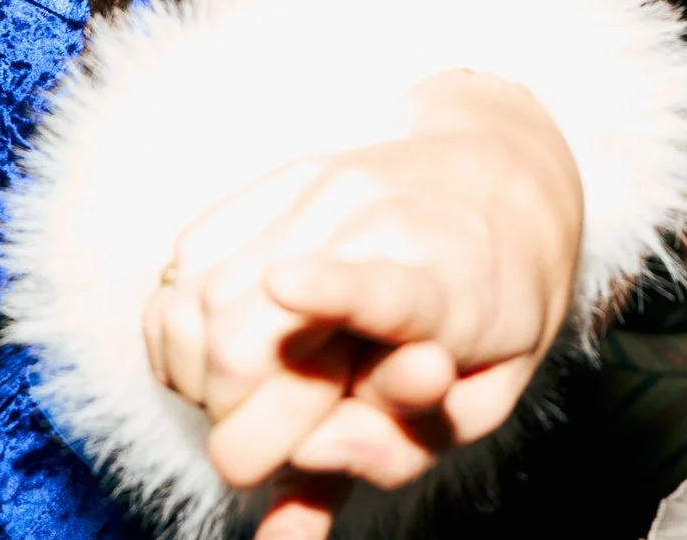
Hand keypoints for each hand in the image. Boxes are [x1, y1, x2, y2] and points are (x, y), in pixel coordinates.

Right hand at [141, 74, 581, 508]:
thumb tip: (286, 514)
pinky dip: (181, 333)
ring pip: (197, 305)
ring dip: (203, 383)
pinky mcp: (274, 181)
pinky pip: (184, 270)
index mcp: (448, 289)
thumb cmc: (494, 315)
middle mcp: (374, 227)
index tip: (284, 284)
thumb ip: (392, 452)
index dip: (334, 290)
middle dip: (240, 427)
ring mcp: (317, 194)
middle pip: (246, 336)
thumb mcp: (481, 403)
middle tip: (285, 441)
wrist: (505, 180)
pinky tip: (225, 352)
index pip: (388, 291)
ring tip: (263, 393)